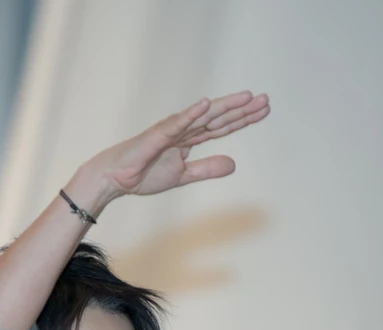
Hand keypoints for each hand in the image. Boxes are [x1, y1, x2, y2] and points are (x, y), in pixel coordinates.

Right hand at [75, 91, 270, 209]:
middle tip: (265, 100)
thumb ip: (207, 169)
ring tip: (246, 97)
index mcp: (190, 138)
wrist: (117, 178)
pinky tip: (206, 104)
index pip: (222, 126)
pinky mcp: (157, 135)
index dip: (243, 119)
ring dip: (224, 106)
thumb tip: (233, 164)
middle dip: (242, 109)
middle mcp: (184, 129)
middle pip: (218, 117)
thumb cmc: (144, 173)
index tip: (264, 111)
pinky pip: (177, 123)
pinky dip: (191, 113)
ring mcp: (171, 130)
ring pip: (203, 116)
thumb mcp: (184, 175)